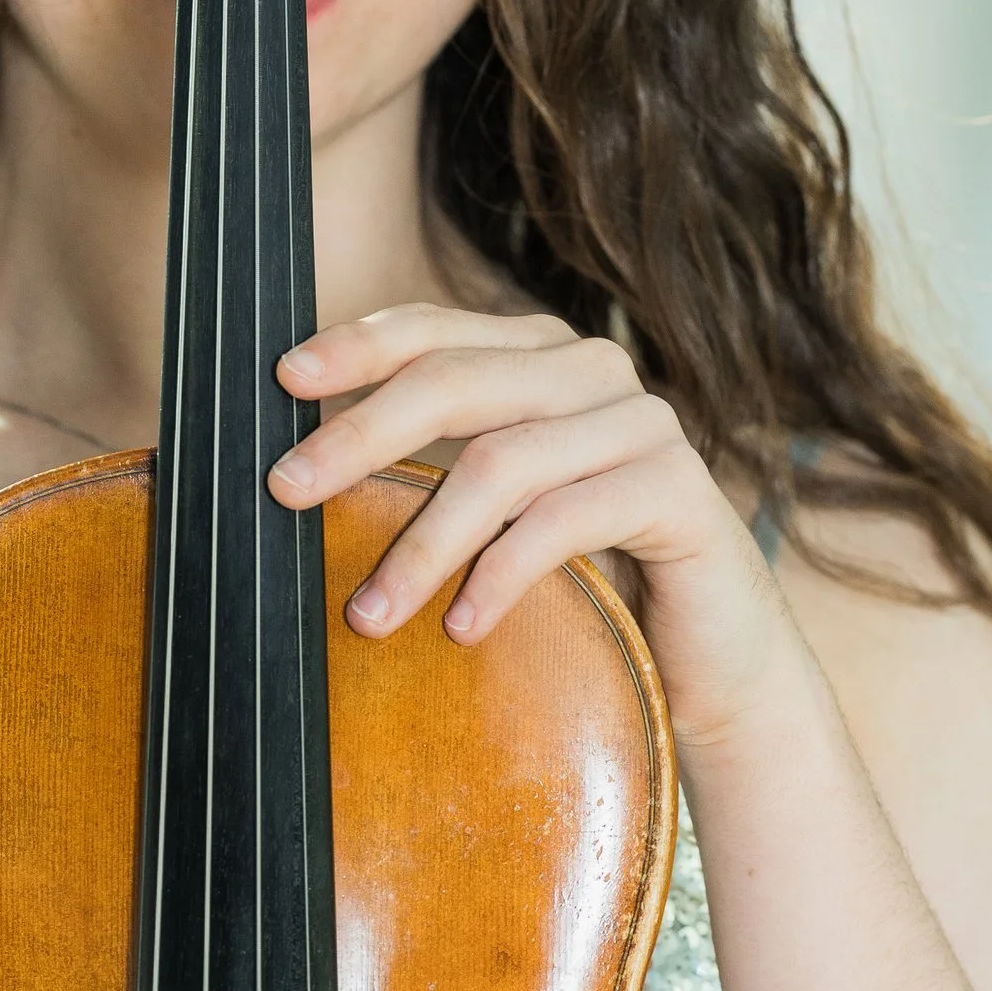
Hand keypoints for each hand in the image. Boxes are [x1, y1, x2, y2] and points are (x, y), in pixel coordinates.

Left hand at [271, 305, 795, 751]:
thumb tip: (303, 470)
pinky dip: (500, 576)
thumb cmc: (584, 583)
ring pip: (502, 461)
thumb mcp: (494, 518)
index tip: (282, 381)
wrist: (709, 658)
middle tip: (286, 490)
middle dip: (359, 436)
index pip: (435, 331)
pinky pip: (565, 521)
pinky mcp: (679, 489)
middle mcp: (592, 372)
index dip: (357, 348)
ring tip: (369, 615)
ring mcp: (642, 424)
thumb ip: (429, 472)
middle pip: (454, 382)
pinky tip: (461, 627)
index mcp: (540, 358)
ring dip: (422, 543)